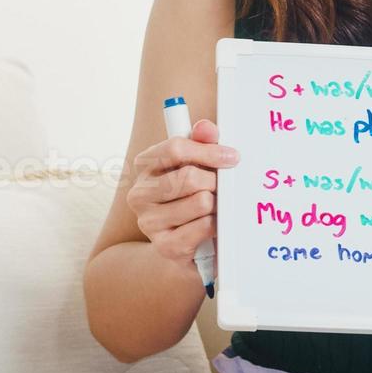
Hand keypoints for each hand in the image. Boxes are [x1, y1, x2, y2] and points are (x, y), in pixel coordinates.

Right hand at [127, 118, 237, 268]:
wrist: (185, 244)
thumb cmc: (192, 196)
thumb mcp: (199, 164)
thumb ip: (202, 142)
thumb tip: (205, 127)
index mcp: (145, 166)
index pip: (175, 148)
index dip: (209, 151)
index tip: (232, 157)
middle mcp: (139, 193)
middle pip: (189, 177)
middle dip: (215, 182)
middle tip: (221, 188)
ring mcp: (149, 221)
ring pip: (201, 202)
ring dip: (217, 205)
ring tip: (214, 208)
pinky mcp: (165, 246)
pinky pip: (204, 226)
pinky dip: (215, 225)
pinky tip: (212, 225)